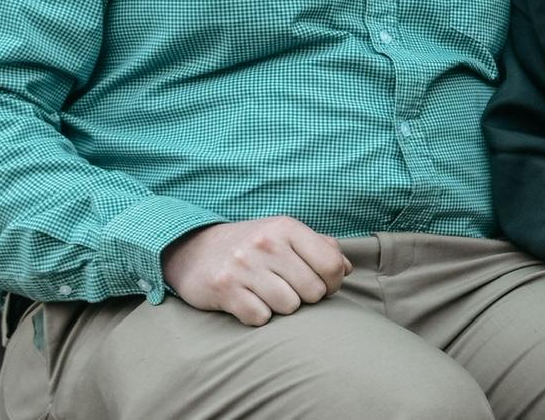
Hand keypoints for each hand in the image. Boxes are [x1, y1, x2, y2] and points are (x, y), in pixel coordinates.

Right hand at [162, 216, 352, 325]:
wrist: (196, 250)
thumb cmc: (253, 244)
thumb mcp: (286, 235)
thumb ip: (320, 247)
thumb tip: (348, 268)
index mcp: (287, 227)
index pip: (331, 264)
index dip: (334, 282)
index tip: (325, 286)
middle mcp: (267, 243)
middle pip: (312, 291)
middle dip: (306, 297)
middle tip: (291, 290)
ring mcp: (245, 265)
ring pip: (289, 306)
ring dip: (282, 307)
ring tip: (269, 294)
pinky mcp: (225, 289)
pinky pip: (260, 318)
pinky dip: (258, 316)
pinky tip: (250, 302)